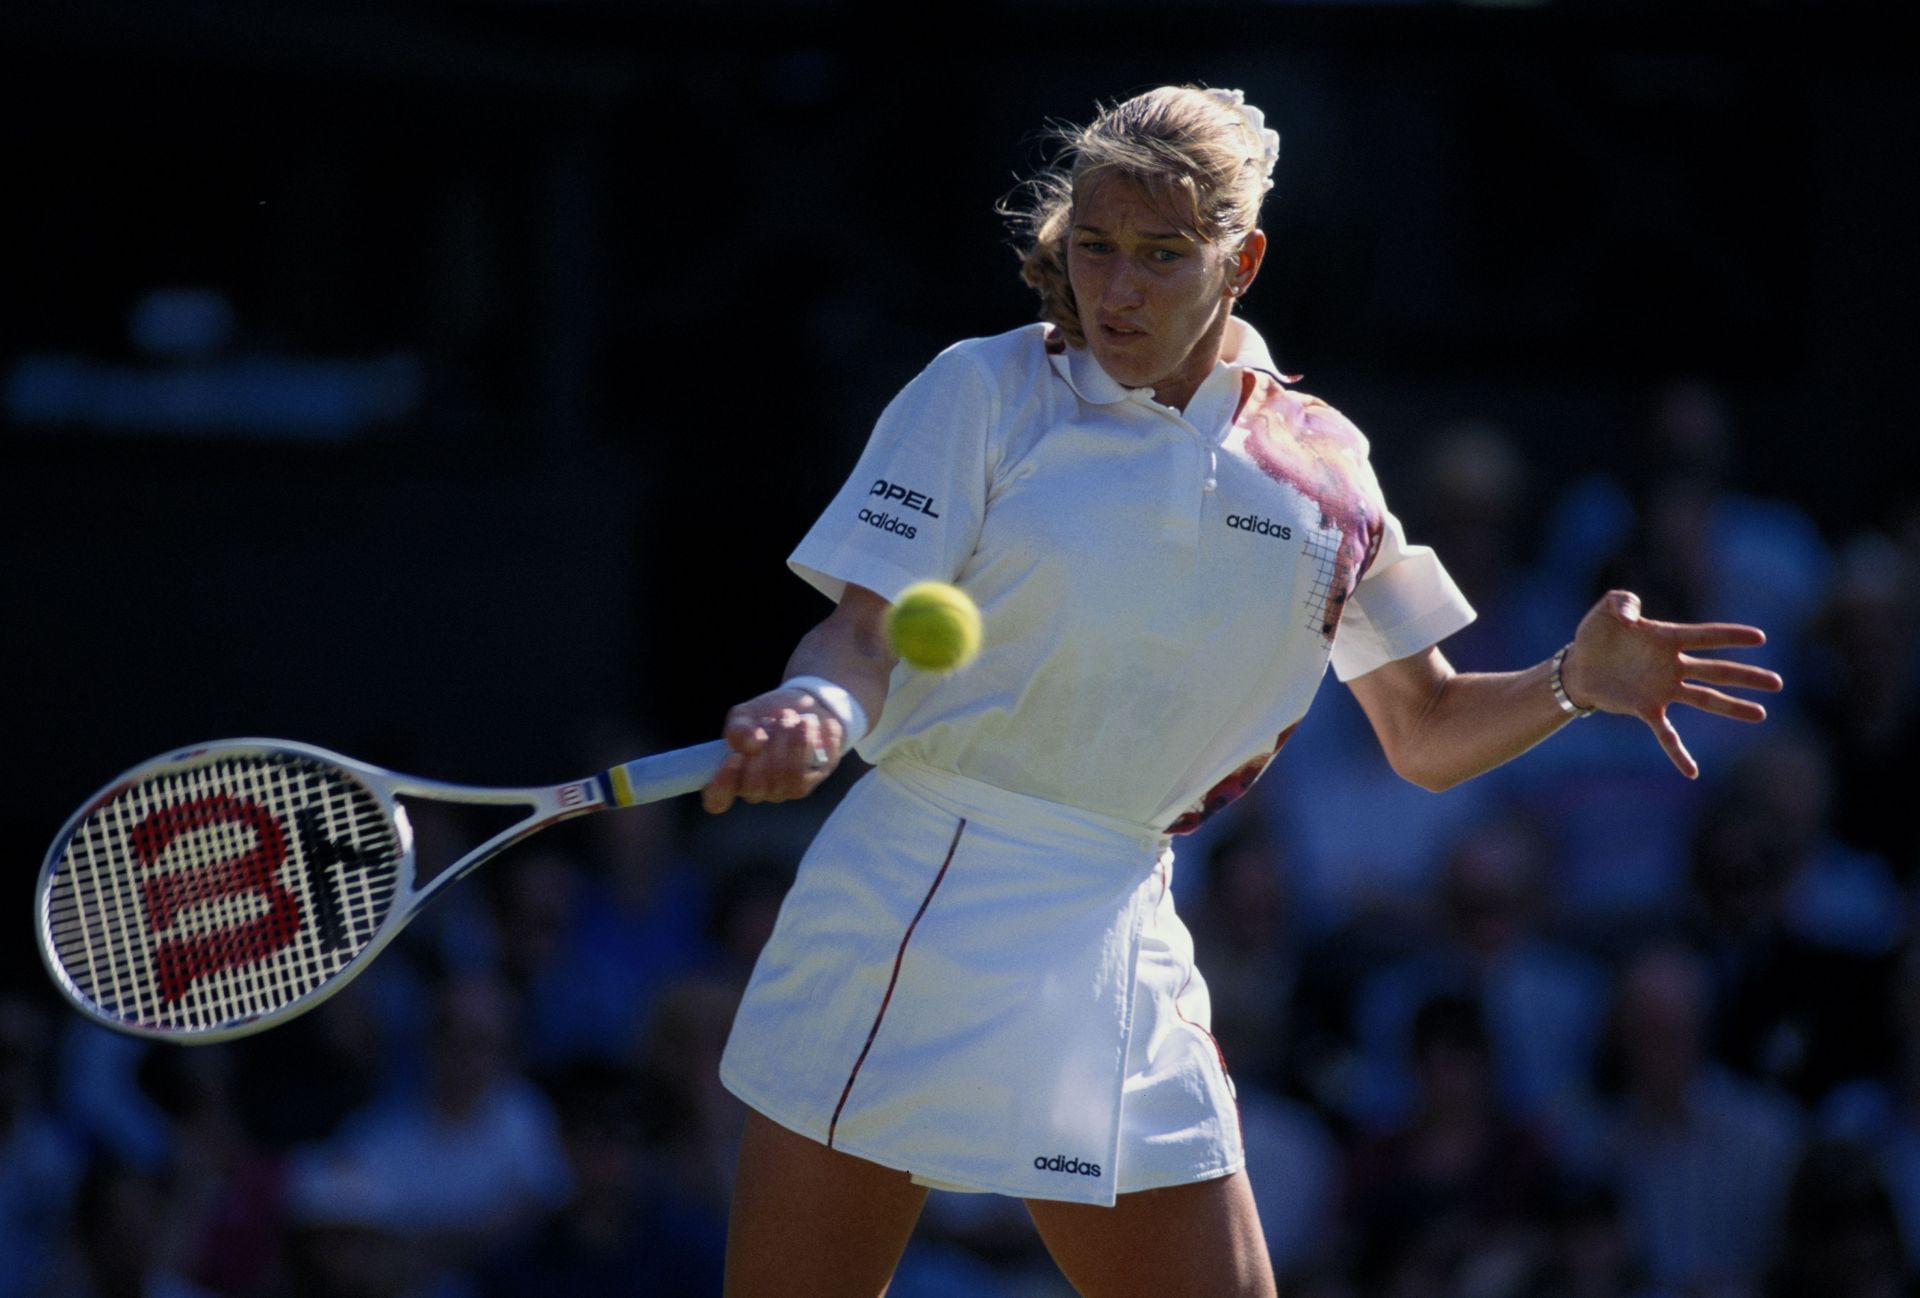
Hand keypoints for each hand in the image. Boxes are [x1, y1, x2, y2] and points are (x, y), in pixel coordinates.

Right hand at [701, 686, 845, 813]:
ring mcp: (781, 790)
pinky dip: (805, 743)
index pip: (717, 800)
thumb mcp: (745, 715)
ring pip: (783, 777)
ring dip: (787, 742)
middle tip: (771, 721)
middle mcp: (755, 790)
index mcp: (731, 776)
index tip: (734, 756)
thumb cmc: (766, 716)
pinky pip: (804, 772)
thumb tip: (750, 744)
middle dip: (765, 751)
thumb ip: (738, 729)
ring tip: (790, 716)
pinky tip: (807, 724)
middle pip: (754, 787)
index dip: (722, 784)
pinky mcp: (807, 783)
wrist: (803, 709)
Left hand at [1561, 590, 1783, 778]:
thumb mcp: (1607, 609)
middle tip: (1777, 683)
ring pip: (1705, 699)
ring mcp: (1662, 689)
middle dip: (1747, 677)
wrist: (1577, 666)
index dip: (1731, 636)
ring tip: (1761, 714)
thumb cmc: (1596, 634)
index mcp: (1667, 638)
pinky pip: (1667, 734)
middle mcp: (1672, 666)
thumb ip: (1622, 602)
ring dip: (1732, 707)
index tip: (1760, 638)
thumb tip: (1631, 616)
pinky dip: (1678, 752)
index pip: (1705, 636)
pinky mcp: (1646, 708)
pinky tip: (1692, 772)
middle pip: (1717, 671)